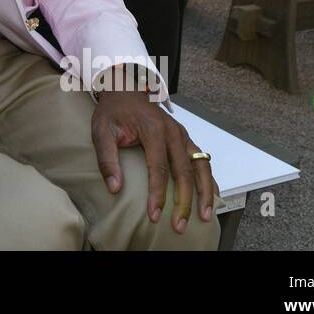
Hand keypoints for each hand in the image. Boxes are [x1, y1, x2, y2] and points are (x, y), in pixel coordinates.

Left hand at [90, 71, 214, 233]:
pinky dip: (208, 179)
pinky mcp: (185, 138)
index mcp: (153, 130)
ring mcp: (183, 135)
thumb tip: (114, 187)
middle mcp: (173, 132)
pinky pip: (202, 160)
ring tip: (205, 215)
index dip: (158, 194)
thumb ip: (107, 159)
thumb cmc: (113, 112)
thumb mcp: (101, 131)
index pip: (159, 168)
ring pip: (201, 166)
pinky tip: (211, 196)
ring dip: (204, 192)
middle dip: (184, 201)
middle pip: (184, 172)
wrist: (125, 89)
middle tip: (179, 225)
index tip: (154, 215)